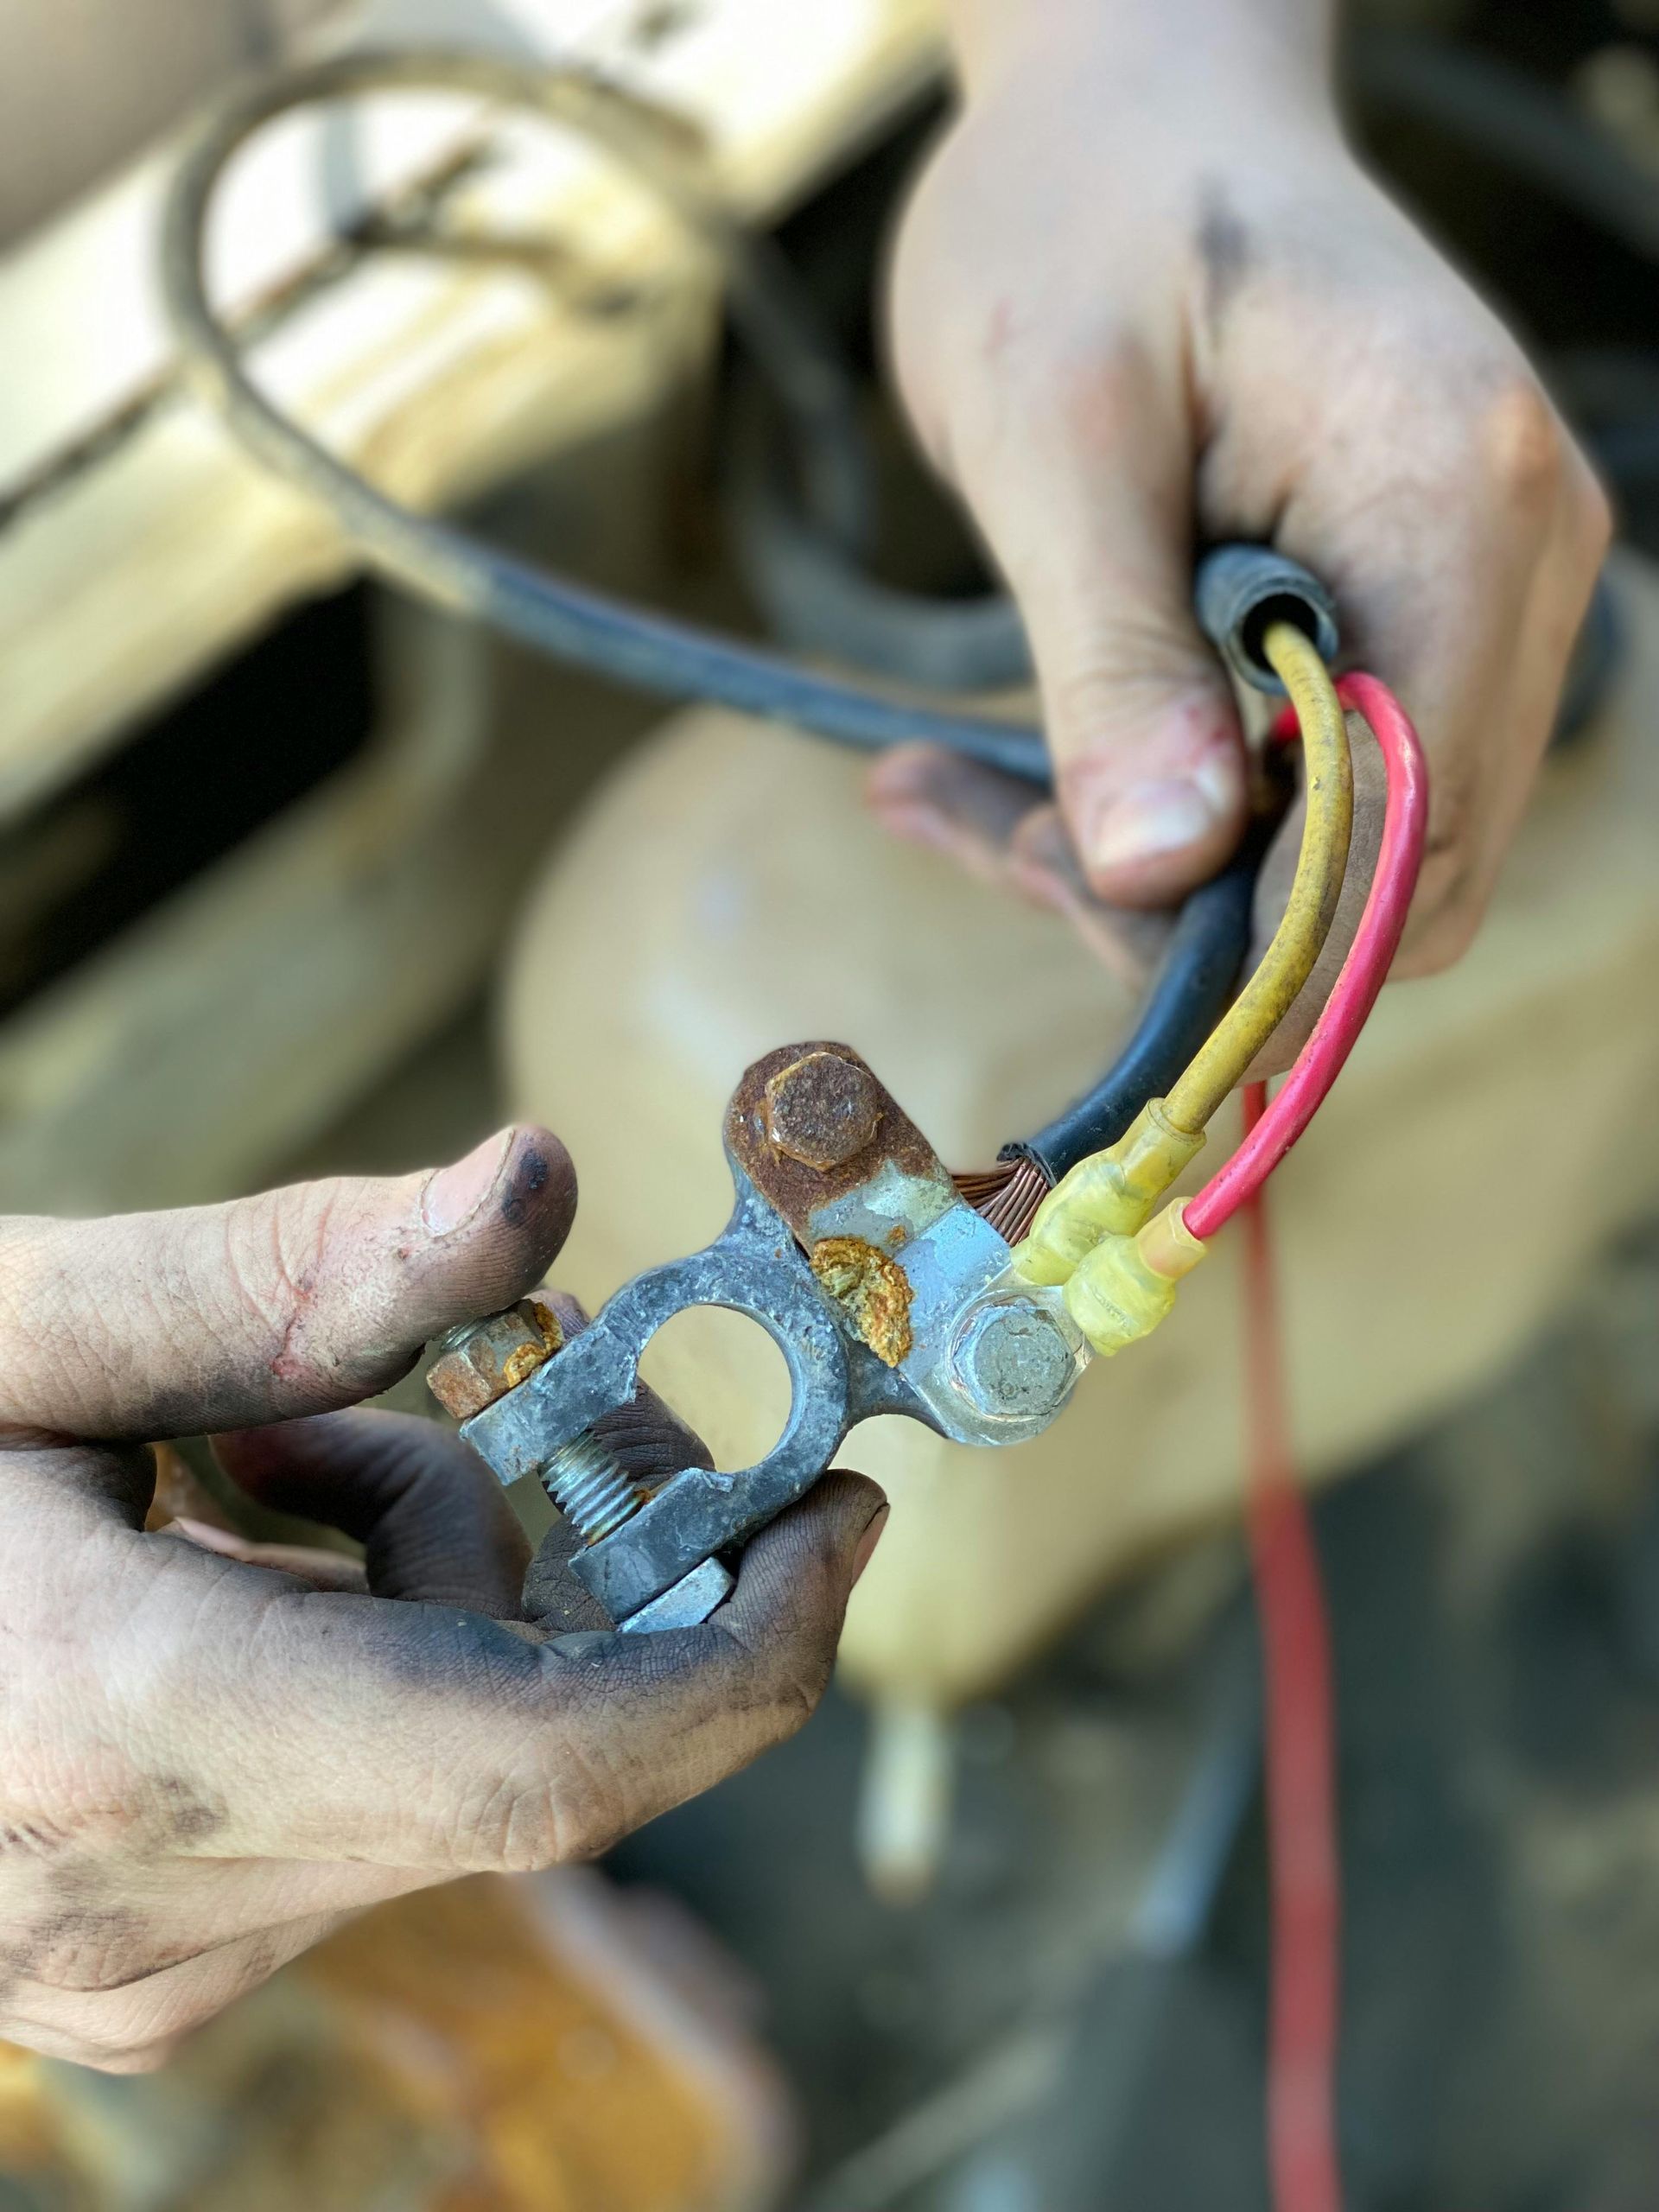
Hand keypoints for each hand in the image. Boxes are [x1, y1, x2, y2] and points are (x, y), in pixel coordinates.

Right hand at [0, 1131, 884, 2069]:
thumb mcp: (23, 1324)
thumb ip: (291, 1272)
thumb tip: (535, 1187)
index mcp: (129, 1734)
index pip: (550, 1763)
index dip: (744, 1653)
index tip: (839, 1515)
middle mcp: (152, 1908)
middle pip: (520, 1737)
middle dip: (548, 1552)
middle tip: (473, 1387)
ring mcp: (140, 1969)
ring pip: (450, 1765)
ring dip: (429, 1584)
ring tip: (247, 1461)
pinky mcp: (141, 1966)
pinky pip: (367, 1804)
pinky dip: (368, 1656)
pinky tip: (222, 1556)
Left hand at [879, 18, 1609, 1061]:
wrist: (1136, 104)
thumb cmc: (1078, 223)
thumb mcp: (1049, 437)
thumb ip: (1112, 661)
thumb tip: (1157, 875)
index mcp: (1455, 505)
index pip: (1406, 841)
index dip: (1242, 930)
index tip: (1056, 873)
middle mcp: (1520, 561)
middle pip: (1393, 873)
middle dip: (1187, 905)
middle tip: (997, 825)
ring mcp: (1489, 590)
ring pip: (1356, 851)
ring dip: (1164, 867)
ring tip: (975, 793)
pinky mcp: (1425, 608)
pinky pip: (1325, 782)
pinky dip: (1184, 805)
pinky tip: (1036, 768)